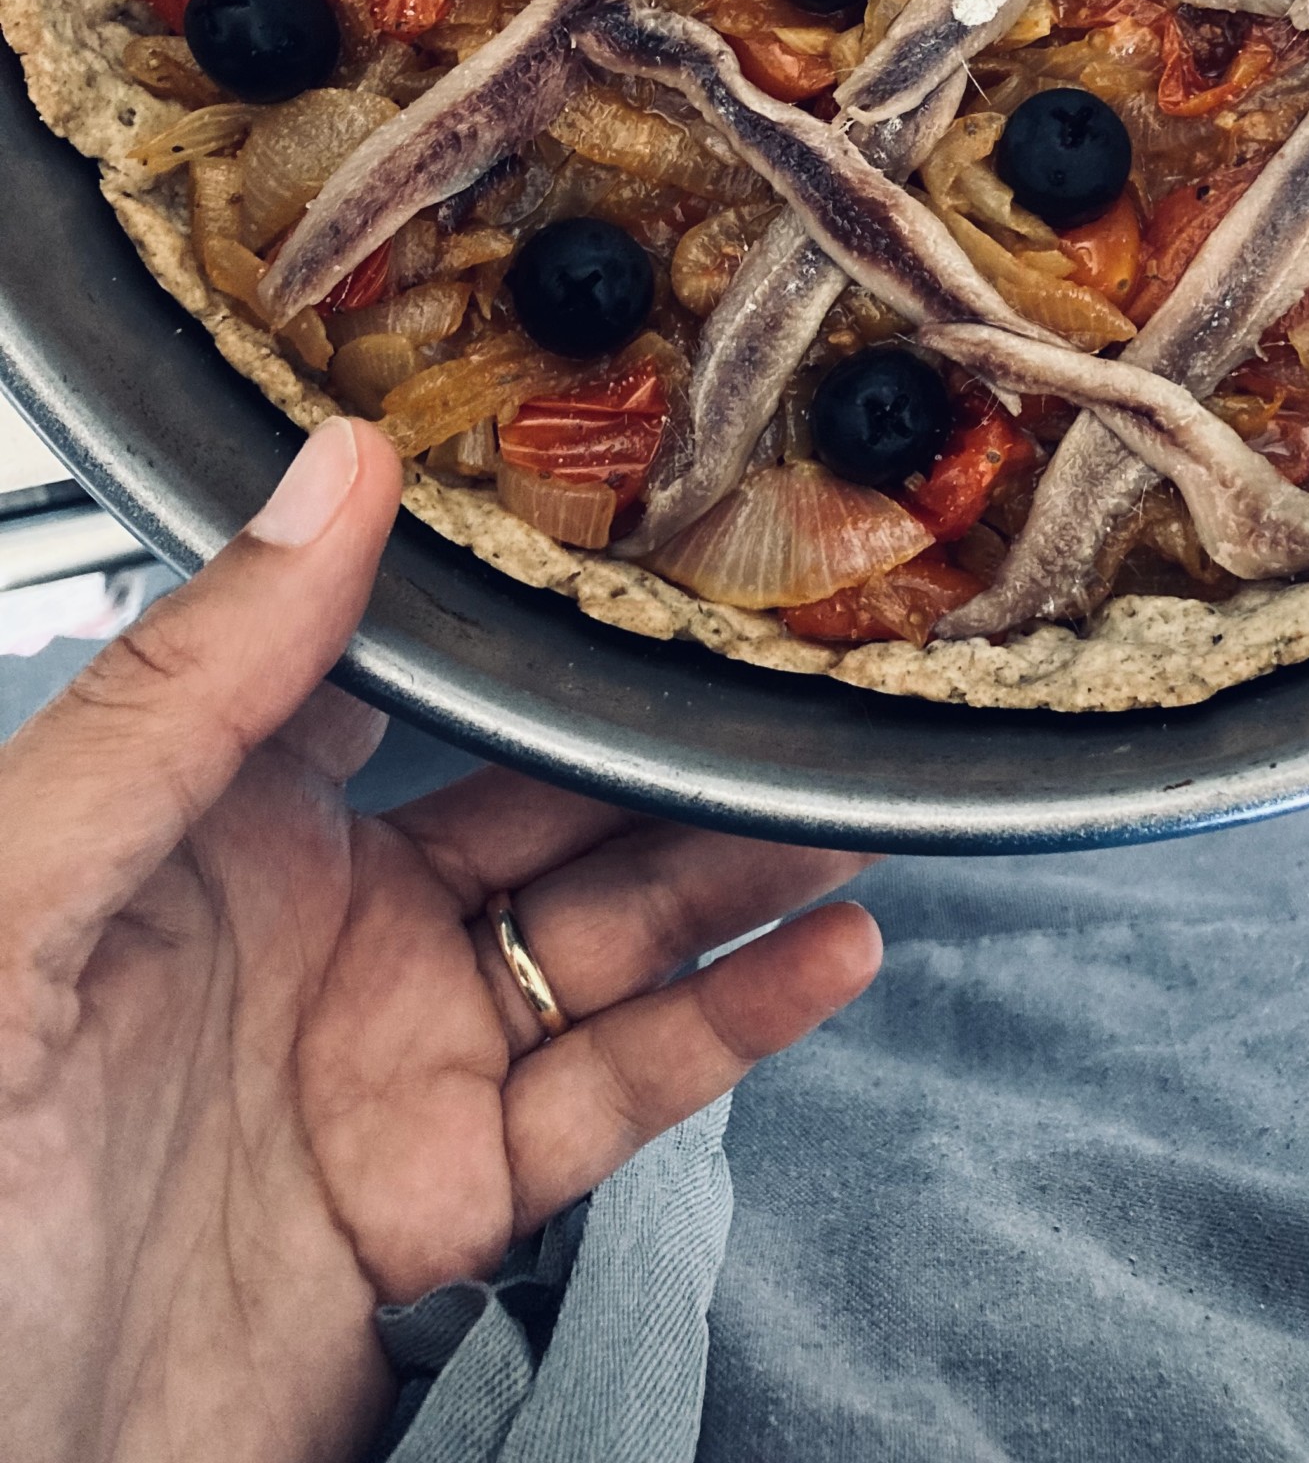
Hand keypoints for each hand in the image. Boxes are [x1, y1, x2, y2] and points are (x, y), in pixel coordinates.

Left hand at [0, 419, 879, 1462]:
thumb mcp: (15, 907)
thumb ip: (181, 695)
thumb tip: (330, 477)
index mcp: (199, 830)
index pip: (380, 667)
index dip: (504, 596)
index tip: (627, 511)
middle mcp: (312, 929)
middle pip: (533, 799)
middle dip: (666, 732)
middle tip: (796, 657)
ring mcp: (387, 1062)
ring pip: (603, 931)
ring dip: (734, 863)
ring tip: (853, 790)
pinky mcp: (441, 1202)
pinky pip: (616, 1094)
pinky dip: (735, 1024)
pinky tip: (826, 955)